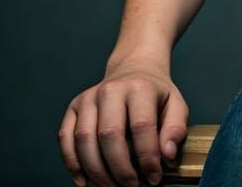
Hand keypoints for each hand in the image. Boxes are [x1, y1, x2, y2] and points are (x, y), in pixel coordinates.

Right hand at [58, 63, 188, 186]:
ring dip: (96, 171)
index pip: (141, 125)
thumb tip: (167, 155)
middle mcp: (111, 89)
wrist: (134, 68)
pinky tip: (86, 180)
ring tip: (111, 186)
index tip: (154, 177)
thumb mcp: (175, 104)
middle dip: (119, 168)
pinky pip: (66, 139)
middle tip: (131, 186)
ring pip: (84, 140)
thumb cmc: (155, 93)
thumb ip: (175, 129)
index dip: (147, 156)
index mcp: (140, 87)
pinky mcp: (73, 107)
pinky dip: (73, 164)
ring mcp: (89, 98)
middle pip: (109, 134)